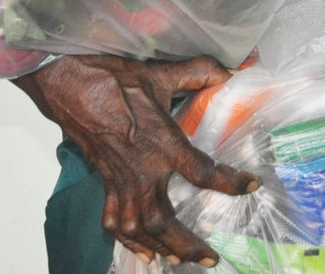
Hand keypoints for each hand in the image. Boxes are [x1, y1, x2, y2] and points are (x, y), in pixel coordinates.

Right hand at [15, 53, 258, 265]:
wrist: (72, 86)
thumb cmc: (116, 80)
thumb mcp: (162, 73)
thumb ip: (199, 73)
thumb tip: (231, 71)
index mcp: (163, 144)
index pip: (203, 173)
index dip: (231, 183)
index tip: (252, 187)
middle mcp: (143, 171)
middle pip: (166, 220)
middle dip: (189, 244)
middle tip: (210, 258)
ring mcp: (121, 181)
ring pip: (141, 228)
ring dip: (162, 247)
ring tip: (181, 260)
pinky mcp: (104, 182)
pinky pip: (114, 221)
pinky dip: (128, 242)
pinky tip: (142, 252)